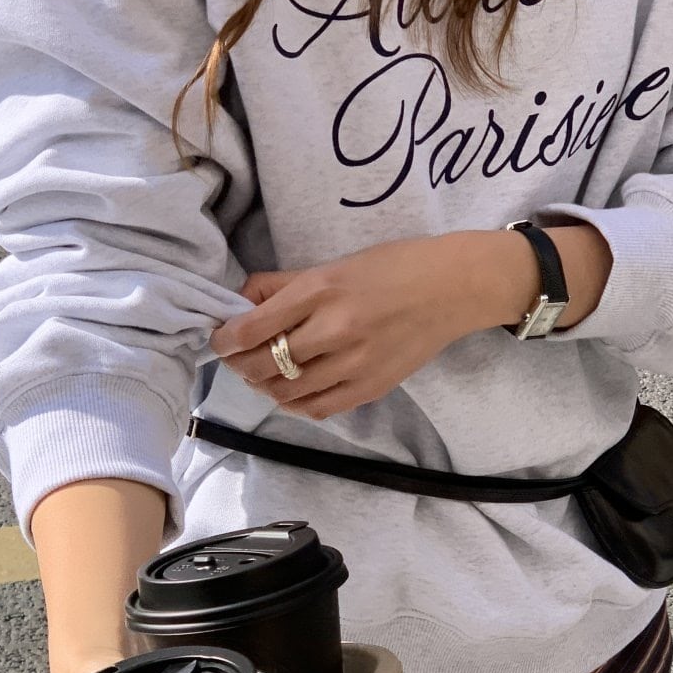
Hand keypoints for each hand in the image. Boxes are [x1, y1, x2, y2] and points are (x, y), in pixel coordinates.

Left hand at [208, 234, 500, 420]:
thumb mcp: (333, 264)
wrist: (452, 288)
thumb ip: (283, 285)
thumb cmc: (393, 267)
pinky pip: (318, 408)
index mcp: (322, 290)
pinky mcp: (371, 387)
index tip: (220, 339)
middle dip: (239, 365)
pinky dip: (294, 403)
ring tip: (261, 374)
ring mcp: (354, 363)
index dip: (226, 340)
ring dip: (263, 386)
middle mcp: (335, 329)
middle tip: (236, 358)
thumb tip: (242, 302)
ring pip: (286, 391)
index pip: (255, 327)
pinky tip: (290, 392)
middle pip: (265, 364)